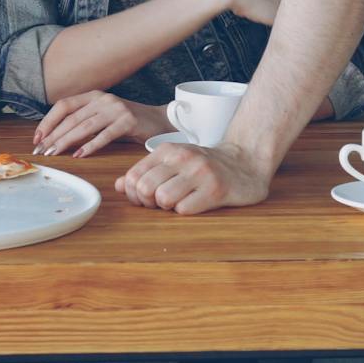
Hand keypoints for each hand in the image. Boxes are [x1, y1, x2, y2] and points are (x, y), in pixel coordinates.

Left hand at [32, 91, 167, 157]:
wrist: (158, 121)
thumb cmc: (126, 122)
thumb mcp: (102, 115)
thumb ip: (83, 120)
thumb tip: (54, 136)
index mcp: (93, 96)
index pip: (63, 106)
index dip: (48, 121)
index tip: (37, 138)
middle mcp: (102, 99)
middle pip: (71, 118)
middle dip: (53, 135)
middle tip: (42, 151)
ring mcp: (116, 109)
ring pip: (85, 126)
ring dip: (66, 141)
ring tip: (54, 153)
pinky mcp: (128, 121)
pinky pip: (105, 135)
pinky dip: (90, 146)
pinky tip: (79, 155)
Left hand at [115, 141, 273, 213]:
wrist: (246, 162)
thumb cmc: (204, 166)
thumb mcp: (173, 162)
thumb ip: (145, 172)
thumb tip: (118, 186)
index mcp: (166, 151)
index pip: (132, 177)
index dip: (133, 195)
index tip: (146, 199)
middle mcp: (182, 158)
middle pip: (144, 189)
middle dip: (149, 203)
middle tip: (163, 203)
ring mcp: (199, 173)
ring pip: (163, 199)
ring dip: (168, 208)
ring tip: (181, 201)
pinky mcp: (216, 190)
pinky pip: (185, 209)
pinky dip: (186, 211)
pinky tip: (197, 203)